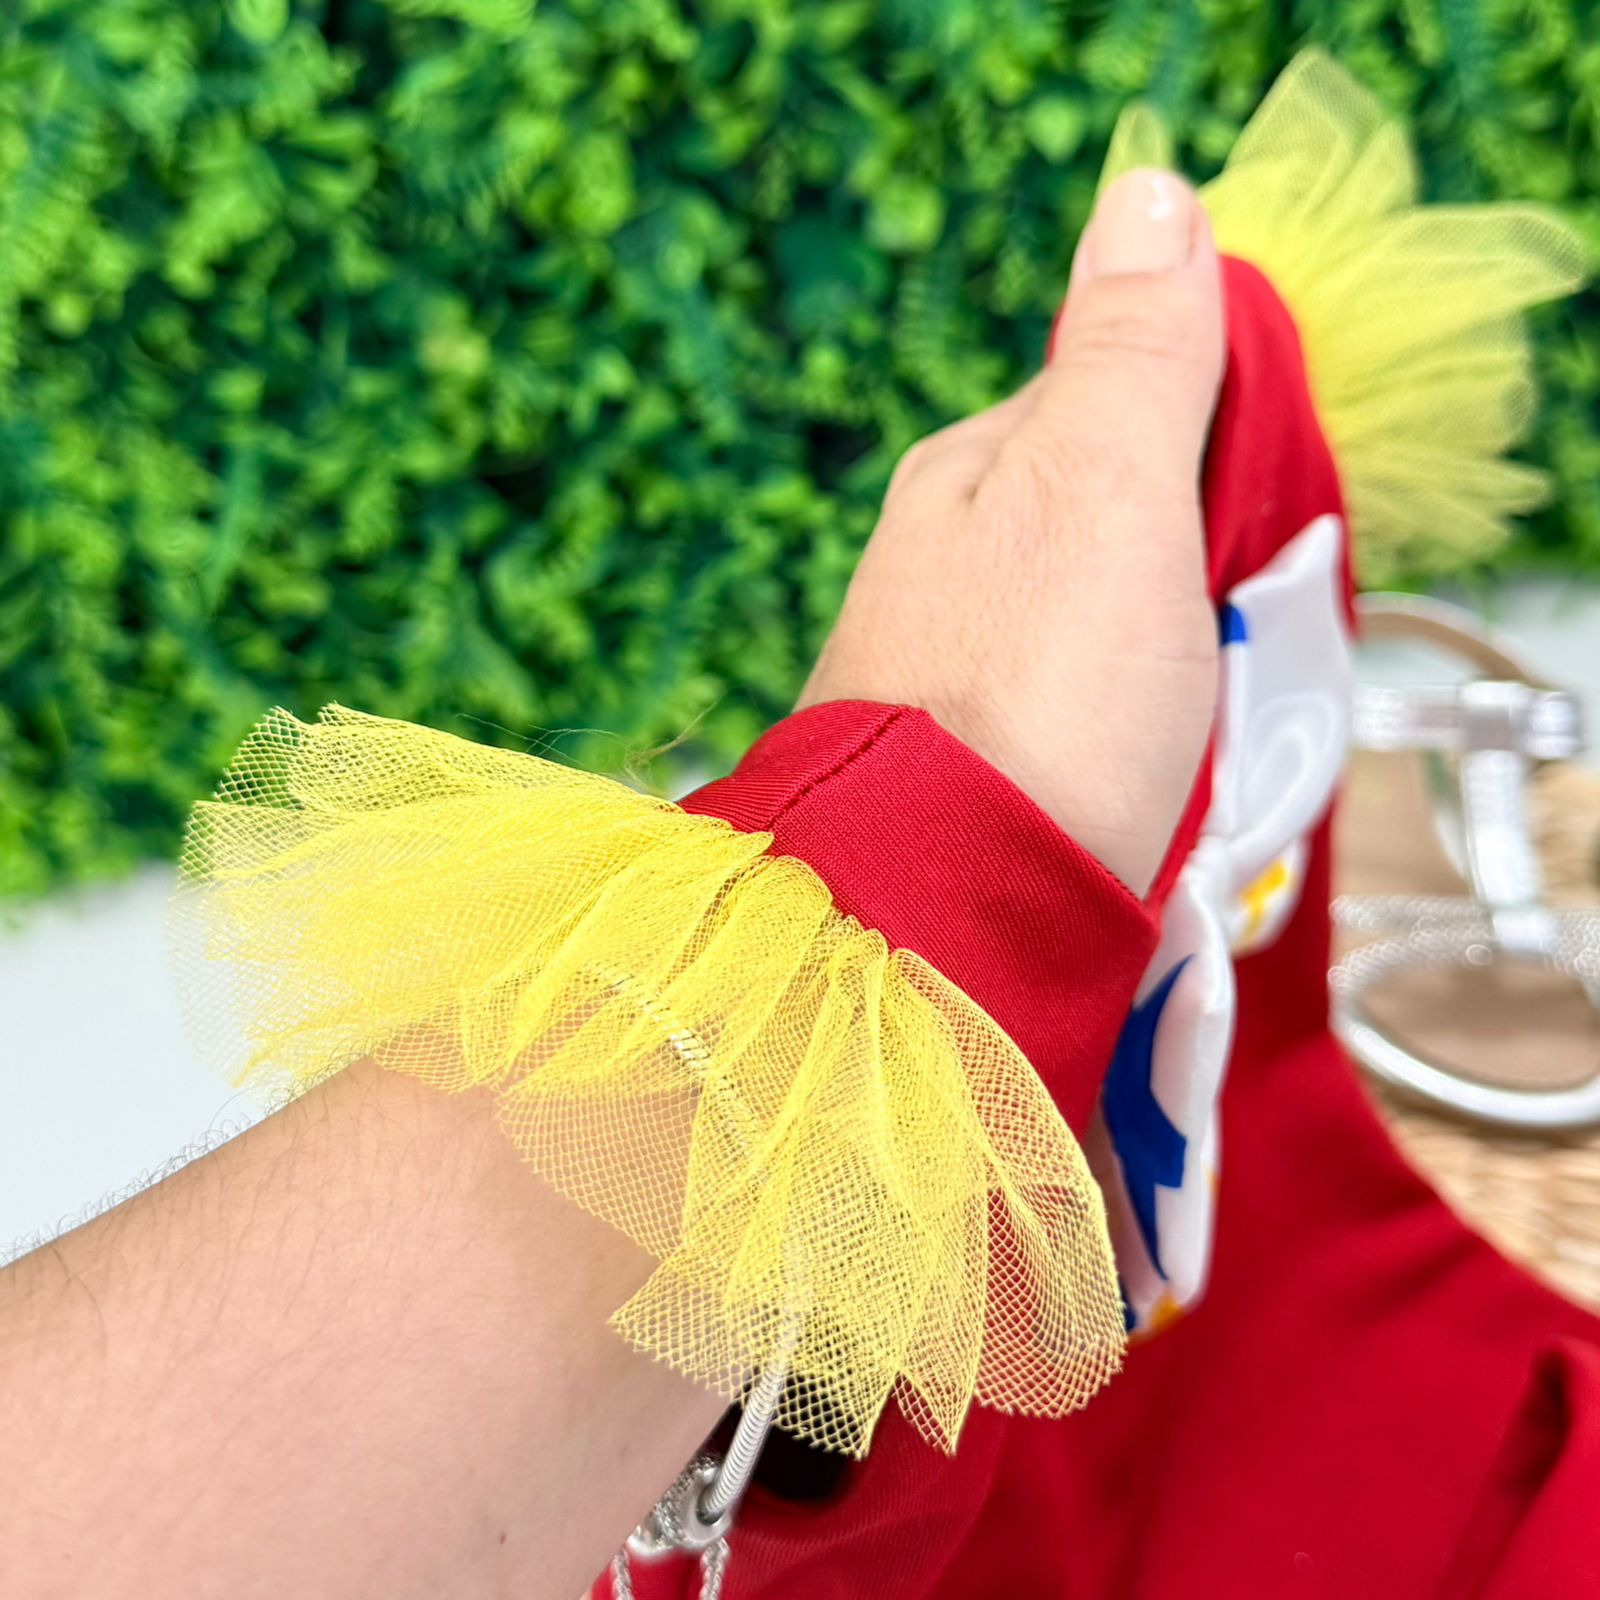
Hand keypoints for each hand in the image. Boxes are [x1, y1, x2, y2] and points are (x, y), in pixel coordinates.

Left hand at [800, 169, 1225, 895]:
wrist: (943, 913)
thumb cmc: (1032, 696)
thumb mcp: (1103, 489)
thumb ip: (1133, 353)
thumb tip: (1144, 198)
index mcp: (968, 471)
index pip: (1125, 407)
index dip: (1218, 463)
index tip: (1248, 540)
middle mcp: (937, 561)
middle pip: (1126, 534)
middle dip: (1195, 593)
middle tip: (1205, 661)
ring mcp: (939, 668)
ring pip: (1115, 638)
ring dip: (1173, 685)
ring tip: (1168, 744)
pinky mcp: (958, 765)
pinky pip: (1083, 723)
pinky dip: (1128, 749)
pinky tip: (1131, 788)